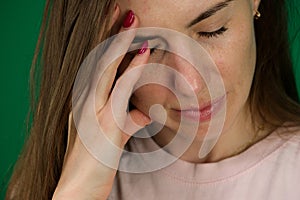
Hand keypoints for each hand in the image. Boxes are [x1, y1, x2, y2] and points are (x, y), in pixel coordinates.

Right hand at [53, 7, 149, 199]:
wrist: (77, 189)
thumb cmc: (93, 162)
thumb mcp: (109, 136)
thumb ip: (125, 121)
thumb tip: (144, 115)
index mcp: (84, 103)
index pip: (94, 66)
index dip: (104, 43)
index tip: (115, 23)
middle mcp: (83, 103)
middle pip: (96, 61)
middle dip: (108, 34)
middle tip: (121, 10)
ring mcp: (92, 113)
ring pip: (105, 71)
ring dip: (120, 44)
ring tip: (133, 22)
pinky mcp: (103, 126)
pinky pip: (120, 92)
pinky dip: (132, 72)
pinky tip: (144, 54)